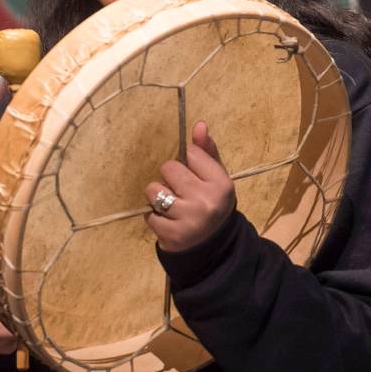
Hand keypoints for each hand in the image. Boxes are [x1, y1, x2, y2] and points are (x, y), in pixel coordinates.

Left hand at [145, 121, 236, 253]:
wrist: (214, 247)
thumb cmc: (211, 203)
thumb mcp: (215, 177)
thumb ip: (206, 151)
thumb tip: (199, 124)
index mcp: (222, 184)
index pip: (190, 153)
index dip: (189, 163)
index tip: (196, 176)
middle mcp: (207, 201)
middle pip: (169, 168)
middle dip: (171, 179)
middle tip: (182, 193)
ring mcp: (189, 219)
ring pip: (153, 190)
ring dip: (158, 197)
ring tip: (172, 207)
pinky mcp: (172, 235)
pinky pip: (149, 214)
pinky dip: (154, 217)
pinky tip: (169, 222)